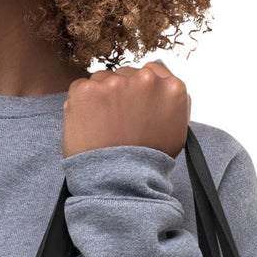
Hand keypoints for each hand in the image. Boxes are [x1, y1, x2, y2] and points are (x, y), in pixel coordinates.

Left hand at [62, 59, 191, 158]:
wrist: (119, 185)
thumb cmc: (148, 164)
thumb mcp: (176, 131)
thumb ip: (172, 102)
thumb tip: (163, 86)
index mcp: (171, 87)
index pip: (152, 71)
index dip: (139, 89)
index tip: (133, 106)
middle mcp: (145, 79)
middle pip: (125, 74)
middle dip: (119, 93)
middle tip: (116, 123)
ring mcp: (115, 83)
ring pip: (102, 79)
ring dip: (100, 98)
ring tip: (101, 128)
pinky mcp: (87, 91)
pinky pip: (80, 88)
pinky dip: (80, 104)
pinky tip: (88, 125)